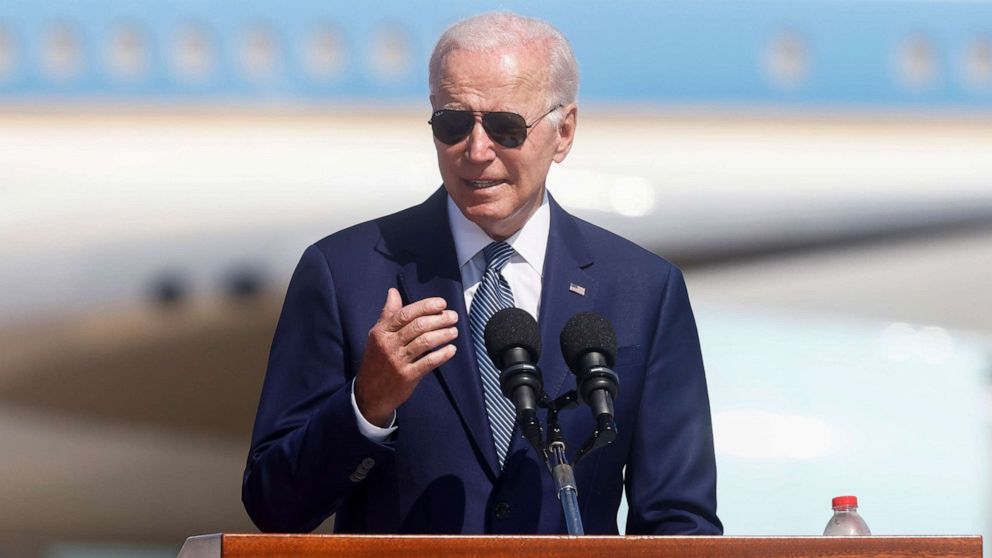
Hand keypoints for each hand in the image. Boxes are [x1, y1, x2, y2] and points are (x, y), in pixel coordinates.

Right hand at [354, 288, 458, 426]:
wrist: (369, 394)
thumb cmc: (376, 361)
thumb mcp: (377, 336)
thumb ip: (388, 314)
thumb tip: (393, 292)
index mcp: (382, 332)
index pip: (406, 314)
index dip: (426, 306)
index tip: (442, 303)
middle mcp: (389, 345)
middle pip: (418, 326)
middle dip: (439, 319)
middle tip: (453, 316)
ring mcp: (397, 361)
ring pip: (425, 342)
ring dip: (443, 334)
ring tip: (454, 331)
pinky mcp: (407, 376)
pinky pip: (428, 362)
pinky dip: (442, 354)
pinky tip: (451, 349)